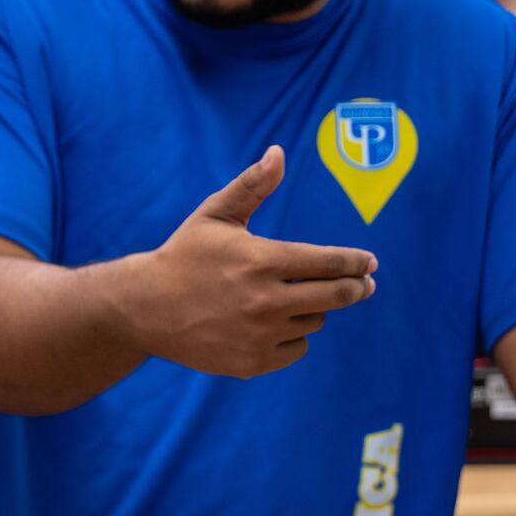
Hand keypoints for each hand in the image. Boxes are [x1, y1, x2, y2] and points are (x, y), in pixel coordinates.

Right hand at [119, 147, 376, 378]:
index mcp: (262, 260)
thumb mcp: (215, 215)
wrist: (145, 308)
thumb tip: (279, 153)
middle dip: (357, 288)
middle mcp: (265, 301)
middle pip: (336, 296)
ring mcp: (260, 335)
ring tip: (291, 298)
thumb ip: (252, 185)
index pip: (330, 262)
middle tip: (366, 284)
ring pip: (314, 321)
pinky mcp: (252, 362)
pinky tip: (274, 324)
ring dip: (313, 308)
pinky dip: (293, 336)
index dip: (356, 262)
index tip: (370, 263)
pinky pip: (297, 349)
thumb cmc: (185, 255)